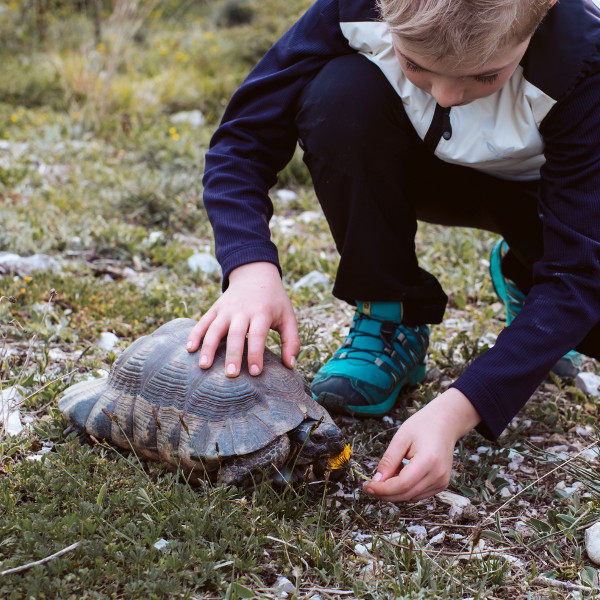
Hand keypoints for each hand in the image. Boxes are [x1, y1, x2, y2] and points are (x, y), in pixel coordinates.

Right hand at [186, 262, 299, 376]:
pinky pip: (203, 321)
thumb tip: (290, 366)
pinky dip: (195, 334)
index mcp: (262, 313)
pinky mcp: (215, 308)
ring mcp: (226, 309)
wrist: (256, 274)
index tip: (255, 373)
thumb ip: (291, 341)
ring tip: (204, 366)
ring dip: (208, 347)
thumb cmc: (275, 301)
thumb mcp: (288, 317)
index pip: (258, 335)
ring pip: (215, 328)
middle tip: (230, 375)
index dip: (256, 354)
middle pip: (236, 334)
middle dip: (233, 354)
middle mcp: (242, 310)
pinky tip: (189, 349)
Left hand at [363, 388, 480, 501]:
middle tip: (369, 488)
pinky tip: (397, 478)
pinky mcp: (441, 484)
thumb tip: (377, 481)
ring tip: (384, 478)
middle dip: (385, 494)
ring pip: (412, 496)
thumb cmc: (422, 426)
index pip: (403, 484)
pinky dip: (405, 490)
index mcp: (429, 461)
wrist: (445, 423)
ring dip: (394, 493)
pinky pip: (418, 493)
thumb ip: (389, 461)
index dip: (383, 489)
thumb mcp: (400, 439)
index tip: (367, 487)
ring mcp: (442, 481)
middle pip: (407, 494)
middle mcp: (438, 475)